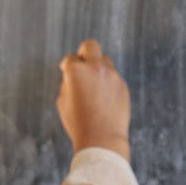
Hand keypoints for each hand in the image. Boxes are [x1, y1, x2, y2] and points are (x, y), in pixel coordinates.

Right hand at [56, 39, 130, 161]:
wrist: (101, 139)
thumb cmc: (78, 122)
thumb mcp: (63, 101)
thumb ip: (67, 83)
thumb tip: (72, 75)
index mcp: (76, 71)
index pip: (69, 58)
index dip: (65, 66)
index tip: (65, 71)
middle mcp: (95, 68)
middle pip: (90, 45)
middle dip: (83, 52)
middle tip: (81, 65)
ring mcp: (112, 75)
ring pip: (105, 60)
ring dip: (97, 68)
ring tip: (92, 86)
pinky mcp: (123, 85)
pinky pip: (113, 77)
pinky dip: (107, 83)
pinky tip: (103, 99)